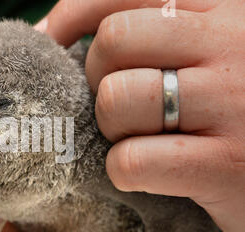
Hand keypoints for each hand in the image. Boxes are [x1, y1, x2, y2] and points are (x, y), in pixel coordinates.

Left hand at [35, 0, 244, 231]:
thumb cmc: (234, 101)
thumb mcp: (210, 49)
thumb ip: (154, 32)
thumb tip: (49, 33)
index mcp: (223, 9)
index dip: (72, 15)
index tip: (51, 41)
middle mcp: (231, 44)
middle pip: (114, 40)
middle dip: (96, 75)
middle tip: (116, 100)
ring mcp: (232, 105)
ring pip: (117, 97)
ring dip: (111, 125)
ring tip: (137, 136)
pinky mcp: (225, 166)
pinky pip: (133, 160)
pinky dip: (123, 170)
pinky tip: (144, 171)